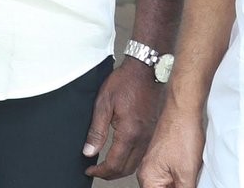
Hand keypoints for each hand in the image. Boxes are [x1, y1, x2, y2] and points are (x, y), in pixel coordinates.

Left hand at [84, 59, 164, 178]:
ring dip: (121, 169)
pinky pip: (143, 154)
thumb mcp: (103, 104)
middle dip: (109, 174)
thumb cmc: (125, 82)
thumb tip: (89, 151)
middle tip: (96, 171)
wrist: (146, 70)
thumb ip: (96, 131)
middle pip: (127, 169)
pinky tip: (122, 156)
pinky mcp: (154, 132)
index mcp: (129, 133)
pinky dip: (131, 161)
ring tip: (106, 167)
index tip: (90, 170)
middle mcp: (143, 138)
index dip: (100, 172)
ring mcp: (151, 136)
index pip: (114, 164)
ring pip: (136, 164)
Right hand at [137, 96, 204, 187]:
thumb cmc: (181, 133)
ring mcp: (154, 164)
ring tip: (189, 177)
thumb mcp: (187, 175)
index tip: (184, 186)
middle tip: (187, 181)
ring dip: (179, 185)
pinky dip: (180, 178)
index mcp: (148, 177)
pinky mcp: (163, 158)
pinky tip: (190, 174)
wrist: (183, 110)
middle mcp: (147, 171)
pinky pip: (171, 176)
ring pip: (167, 185)